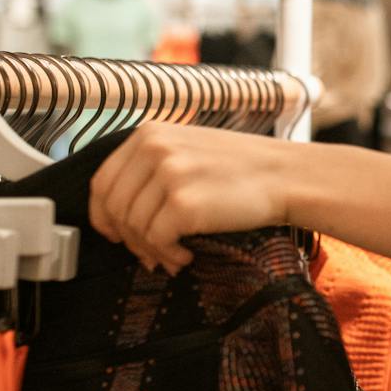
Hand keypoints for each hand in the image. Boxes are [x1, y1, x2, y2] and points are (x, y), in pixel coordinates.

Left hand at [89, 122, 294, 272]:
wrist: (287, 176)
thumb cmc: (244, 169)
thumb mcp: (189, 150)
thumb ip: (152, 168)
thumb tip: (119, 212)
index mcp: (150, 134)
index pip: (103, 181)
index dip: (102, 215)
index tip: (114, 233)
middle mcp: (153, 149)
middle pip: (114, 207)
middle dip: (128, 239)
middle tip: (149, 255)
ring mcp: (168, 175)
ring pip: (133, 227)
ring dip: (151, 250)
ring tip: (174, 256)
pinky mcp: (183, 203)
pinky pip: (156, 240)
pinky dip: (167, 255)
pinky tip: (186, 256)